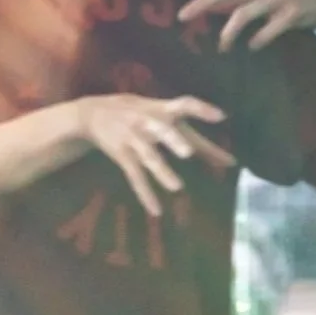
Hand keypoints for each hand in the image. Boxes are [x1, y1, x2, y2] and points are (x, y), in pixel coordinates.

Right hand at [73, 93, 234, 217]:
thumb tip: (210, 150)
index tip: (222, 117)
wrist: (93, 112)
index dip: (202, 109)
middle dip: (174, 141)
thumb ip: (182, 128)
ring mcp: (133, 139)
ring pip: (149, 157)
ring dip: (162, 172)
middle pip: (162, 131)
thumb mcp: (155, 109)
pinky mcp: (122, 155)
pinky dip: (145, 194)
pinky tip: (156, 210)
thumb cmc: (135, 111)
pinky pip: (135, 177)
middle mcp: (147, 122)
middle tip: (189, 153)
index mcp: (160, 108)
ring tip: (177, 187)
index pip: (184, 104)